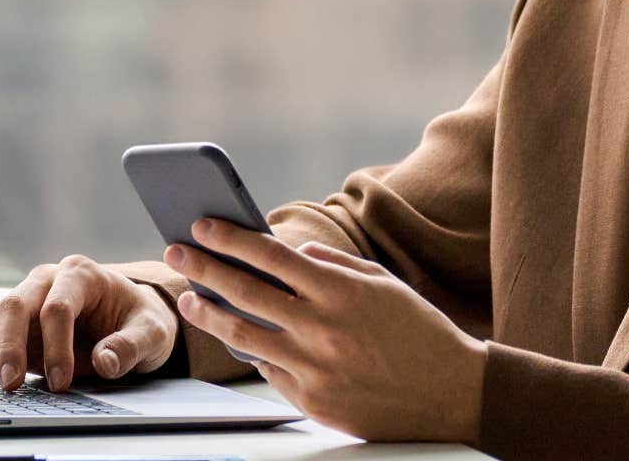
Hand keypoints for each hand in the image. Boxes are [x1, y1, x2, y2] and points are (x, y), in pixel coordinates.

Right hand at [0, 254, 178, 391]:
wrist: (129, 319)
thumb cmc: (139, 321)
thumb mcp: (152, 332)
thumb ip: (131, 345)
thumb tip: (104, 362)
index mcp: (81, 275)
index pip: (59, 305)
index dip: (57, 345)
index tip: (60, 381)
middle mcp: (46, 281)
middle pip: (15, 305)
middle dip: (9, 346)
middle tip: (9, 385)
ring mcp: (24, 300)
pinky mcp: (8, 324)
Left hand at [165, 219, 486, 443]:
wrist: (452, 393)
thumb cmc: (419, 332)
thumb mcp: (383, 284)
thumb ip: (333, 265)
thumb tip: (290, 252)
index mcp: (342, 291)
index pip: (272, 256)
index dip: (232, 238)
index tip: (203, 226)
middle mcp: (323, 328)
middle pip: (246, 292)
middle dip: (205, 268)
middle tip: (176, 252)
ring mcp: (316, 368)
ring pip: (245, 336)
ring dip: (211, 314)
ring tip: (191, 299)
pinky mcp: (314, 402)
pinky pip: (270, 371)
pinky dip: (252, 352)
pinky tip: (237, 338)